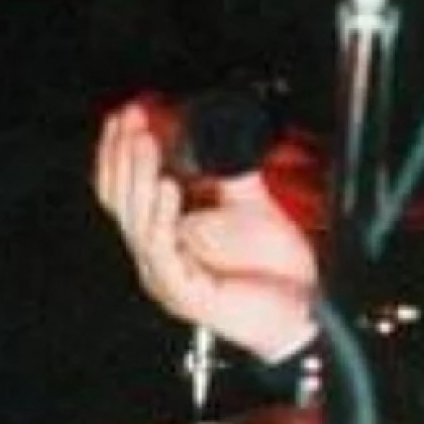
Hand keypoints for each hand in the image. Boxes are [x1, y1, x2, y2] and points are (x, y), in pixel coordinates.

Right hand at [94, 100, 318, 361]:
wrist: (304, 309)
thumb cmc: (273, 270)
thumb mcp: (250, 206)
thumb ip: (230, 174)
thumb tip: (222, 131)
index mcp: (165, 236)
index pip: (125, 191)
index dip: (120, 153)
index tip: (128, 114)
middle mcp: (158, 257)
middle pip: (122, 203)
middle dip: (124, 155)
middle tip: (132, 121)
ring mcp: (167, 277)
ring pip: (137, 223)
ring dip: (139, 177)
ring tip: (146, 144)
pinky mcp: (185, 294)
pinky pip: (163, 252)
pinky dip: (162, 217)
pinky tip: (167, 188)